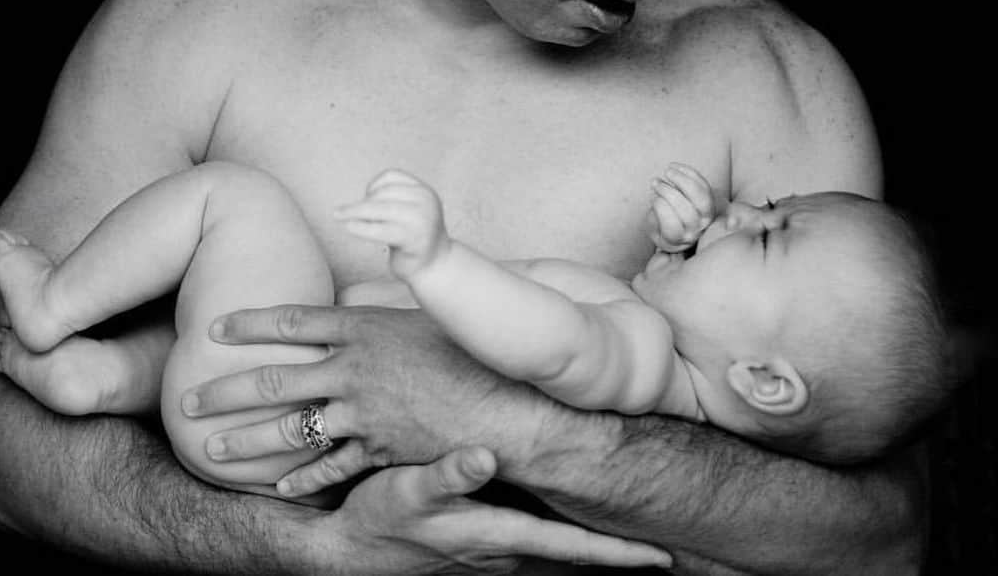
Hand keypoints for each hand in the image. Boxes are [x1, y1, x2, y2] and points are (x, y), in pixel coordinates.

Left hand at [182, 306, 553, 489]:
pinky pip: (331, 467)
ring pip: (290, 429)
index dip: (249, 323)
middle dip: (226, 390)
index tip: (214, 327)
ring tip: (212, 448)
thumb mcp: (422, 317)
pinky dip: (304, 479)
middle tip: (188, 400)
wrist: (505, 405)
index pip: (292, 320)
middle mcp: (354, 369)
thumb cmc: (471, 352)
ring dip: (246, 441)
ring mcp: (363, 412)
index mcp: (363, 328)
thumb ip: (380, 314)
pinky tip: (279, 488)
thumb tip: (354, 303)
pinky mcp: (378, 448)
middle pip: (274, 378)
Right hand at [322, 445, 671, 573]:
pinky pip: (533, 542)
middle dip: (618, 549)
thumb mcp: (406, 489)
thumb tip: (484, 456)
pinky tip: (568, 519)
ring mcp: (491, 554)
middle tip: (666, 540)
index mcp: (495, 535)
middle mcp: (502, 552)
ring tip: (632, 531)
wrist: (347, 552)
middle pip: (574, 553)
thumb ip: (447, 473)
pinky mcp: (477, 545)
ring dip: (593, 544)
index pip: (571, 548)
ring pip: (555, 549)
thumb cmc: (376, 518)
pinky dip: (562, 538)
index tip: (663, 556)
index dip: (618, 552)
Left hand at [335, 168, 449, 278]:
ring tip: (342, 218)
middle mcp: (425, 202)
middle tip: (349, 215)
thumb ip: (390, 201)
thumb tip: (356, 203)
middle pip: (382, 193)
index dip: (372, 185)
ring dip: (355, 212)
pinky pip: (379, 230)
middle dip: (362, 202)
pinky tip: (349, 227)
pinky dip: (361, 228)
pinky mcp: (412, 239)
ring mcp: (421, 220)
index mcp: (424, 191)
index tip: (366, 200)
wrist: (435, 266)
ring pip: (378, 209)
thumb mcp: (409, 212)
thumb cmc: (414, 239)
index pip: (391, 176)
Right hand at [646, 162, 715, 252]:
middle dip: (668, 193)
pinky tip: (674, 166)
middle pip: (687, 212)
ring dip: (683, 180)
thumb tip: (657, 200)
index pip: (673, 227)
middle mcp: (696, 230)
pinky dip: (689, 173)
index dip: (661, 210)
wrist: (682, 225)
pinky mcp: (712, 201)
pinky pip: (704, 185)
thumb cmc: (662, 226)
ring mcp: (706, 216)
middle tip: (655, 182)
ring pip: (701, 197)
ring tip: (667, 171)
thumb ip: (653, 220)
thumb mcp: (653, 228)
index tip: (652, 198)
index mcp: (678, 240)